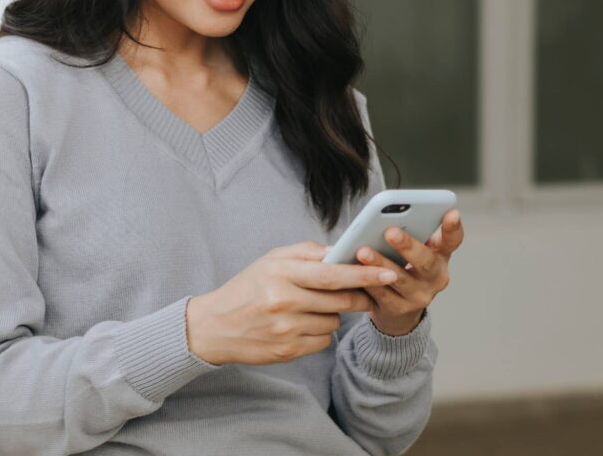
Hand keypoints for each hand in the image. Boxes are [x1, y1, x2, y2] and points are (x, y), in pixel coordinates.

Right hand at [186, 241, 400, 365]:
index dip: (363, 273)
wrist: (215, 326)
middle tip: (367, 293)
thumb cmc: (247, 288)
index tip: (387, 272)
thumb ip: (306, 252)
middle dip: (360, 296)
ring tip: (314, 307)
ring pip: (334, 321)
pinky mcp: (287, 351)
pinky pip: (323, 340)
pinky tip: (303, 324)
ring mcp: (286, 329)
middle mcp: (284, 301)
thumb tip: (340, 251)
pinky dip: (321, 332)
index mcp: (281, 273)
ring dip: (335, 314)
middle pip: (339, 300)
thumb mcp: (271, 260)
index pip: (332, 274)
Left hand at [355, 209, 463, 335]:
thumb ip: (409, 232)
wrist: (399, 308)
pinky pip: (382, 295)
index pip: (452, 241)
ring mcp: (419, 296)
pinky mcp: (399, 310)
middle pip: (425, 261)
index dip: (453, 228)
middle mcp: (435, 277)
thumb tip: (385, 214)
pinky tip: (355, 271)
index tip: (452, 213)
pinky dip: (368, 282)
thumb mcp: (414, 250)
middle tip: (390, 231)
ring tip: (363, 251)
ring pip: (400, 279)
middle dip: (408, 246)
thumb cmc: (405, 267)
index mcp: (440, 255)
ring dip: (381, 264)